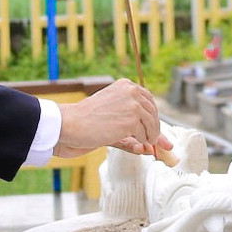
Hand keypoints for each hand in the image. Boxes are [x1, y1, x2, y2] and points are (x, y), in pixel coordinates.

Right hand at [54, 79, 172, 158]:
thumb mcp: (113, 117)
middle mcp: (131, 91)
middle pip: (153, 113)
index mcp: (126, 85)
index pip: (148, 101)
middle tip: (157, 143)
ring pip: (152, 125)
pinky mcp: (132, 120)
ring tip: (145, 145)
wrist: (71, 124)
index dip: (153, 117)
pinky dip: (142, 143)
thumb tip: (160, 144)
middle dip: (156, 130)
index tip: (154, 130)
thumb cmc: (87, 121)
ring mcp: (133, 104)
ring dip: (150, 138)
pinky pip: (145, 135)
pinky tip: (138, 146)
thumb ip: (134, 126)